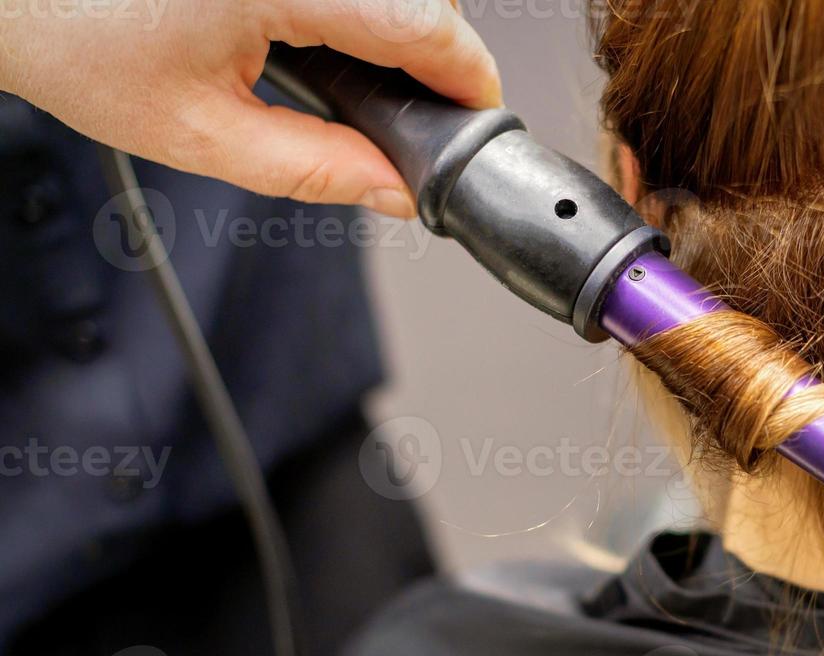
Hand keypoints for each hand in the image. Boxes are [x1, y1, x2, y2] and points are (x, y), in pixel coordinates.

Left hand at [0, 0, 499, 216]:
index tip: (477, 117)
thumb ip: (315, 169)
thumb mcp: (200, 134)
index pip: (423, 22)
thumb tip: (396, 190)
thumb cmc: (68, 35)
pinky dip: (360, 2)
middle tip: (411, 112)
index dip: (467, 77)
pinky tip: (323, 31)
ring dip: (396, 18)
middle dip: (434, 50)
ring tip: (359, 72)